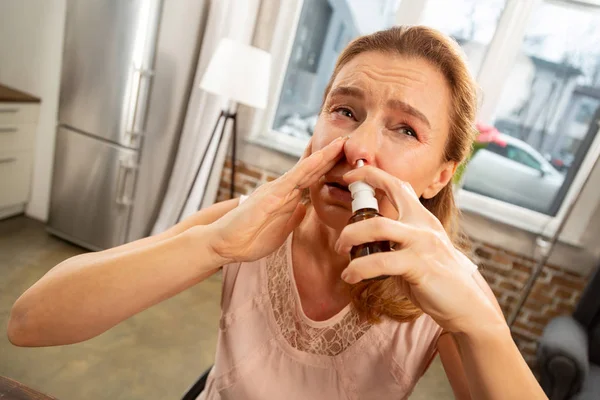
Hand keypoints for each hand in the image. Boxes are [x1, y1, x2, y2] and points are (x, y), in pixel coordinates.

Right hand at [208, 136, 347, 263]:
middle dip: (331, 156)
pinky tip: (322, 157)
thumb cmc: (248, 239)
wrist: (225, 243)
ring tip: (342, 142)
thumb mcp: (280, 230)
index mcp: (286, 198)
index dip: (329, 168)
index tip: (347, 159)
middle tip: (351, 141)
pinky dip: (308, 166)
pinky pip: (294, 178)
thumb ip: (291, 217)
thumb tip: (304, 207)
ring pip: (306, 169)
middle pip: (312, 169)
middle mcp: (283, 189)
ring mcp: (277, 190)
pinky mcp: (271, 195)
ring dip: (325, 156)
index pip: (312, 180)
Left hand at [336, 166, 502, 333]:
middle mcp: (423, 224)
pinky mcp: (420, 265)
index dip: (372, 175)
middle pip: (388, 194)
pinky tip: (350, 276)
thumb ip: (396, 239)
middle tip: (340, 236)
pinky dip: (359, 268)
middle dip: (356, 204)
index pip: (398, 185)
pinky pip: (380, 262)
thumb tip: (365, 237)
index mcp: (422, 218)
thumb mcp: (417, 250)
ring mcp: (423, 242)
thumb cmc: (436, 279)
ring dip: (351, 237)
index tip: (350, 176)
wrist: (465, 305)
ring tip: (340, 251)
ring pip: (377, 226)